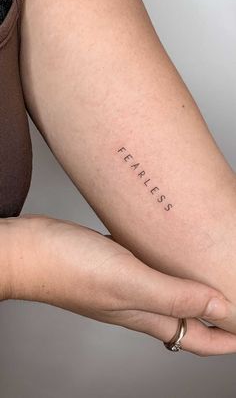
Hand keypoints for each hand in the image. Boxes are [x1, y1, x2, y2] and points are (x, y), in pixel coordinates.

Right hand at [5, 213, 235, 356]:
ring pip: (168, 292)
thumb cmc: (69, 270)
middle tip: (233, 299)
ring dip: (190, 289)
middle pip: (185, 318)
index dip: (226, 339)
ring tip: (208, 273)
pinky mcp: (113, 263)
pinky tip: (168, 247)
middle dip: (213, 315)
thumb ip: (174, 297)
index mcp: (144, 315)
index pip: (196, 338)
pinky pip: (149, 267)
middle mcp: (137, 304)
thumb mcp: (129, 283)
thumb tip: (219, 307)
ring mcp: (124, 284)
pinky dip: (166, 263)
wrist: (29, 253)